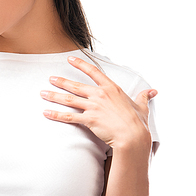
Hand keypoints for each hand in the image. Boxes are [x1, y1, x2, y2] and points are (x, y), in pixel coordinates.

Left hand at [40, 55, 156, 152]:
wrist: (133, 136)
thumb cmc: (138, 122)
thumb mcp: (142, 106)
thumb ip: (144, 97)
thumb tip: (153, 91)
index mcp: (111, 89)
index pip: (94, 72)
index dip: (80, 64)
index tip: (70, 59)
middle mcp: (100, 95)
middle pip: (76, 86)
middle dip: (61, 82)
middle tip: (50, 78)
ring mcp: (93, 107)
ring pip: (69, 100)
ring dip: (54, 96)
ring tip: (43, 93)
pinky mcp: (89, 120)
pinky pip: (69, 117)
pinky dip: (56, 115)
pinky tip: (46, 113)